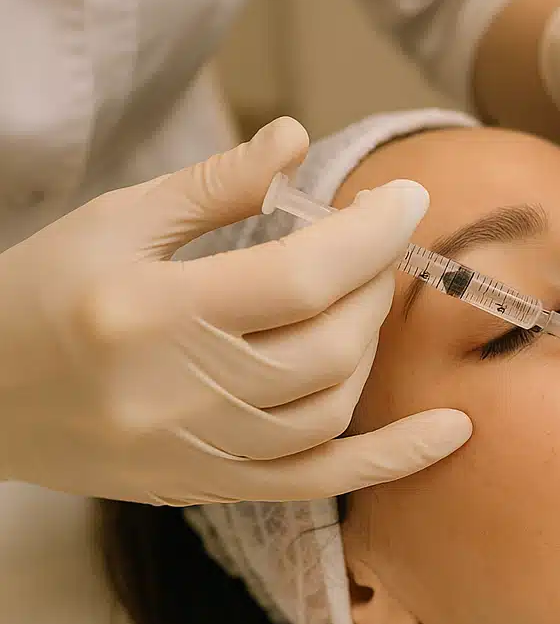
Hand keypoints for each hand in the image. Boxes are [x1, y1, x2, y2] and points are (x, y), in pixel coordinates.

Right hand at [0, 118, 470, 504]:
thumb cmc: (37, 292)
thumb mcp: (116, 219)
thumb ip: (215, 184)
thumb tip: (297, 137)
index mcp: (155, 312)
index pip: (302, 277)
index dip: (371, 235)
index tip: (408, 199)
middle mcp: (183, 393)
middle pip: (328, 343)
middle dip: (371, 283)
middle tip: (367, 245)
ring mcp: (198, 452)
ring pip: (331, 405)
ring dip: (368, 345)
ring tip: (359, 302)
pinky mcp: (207, 487)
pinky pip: (318, 483)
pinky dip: (391, 459)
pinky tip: (453, 432)